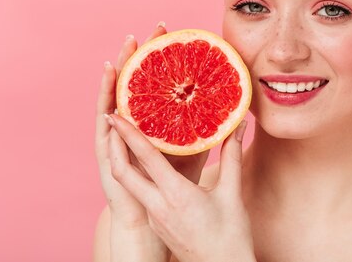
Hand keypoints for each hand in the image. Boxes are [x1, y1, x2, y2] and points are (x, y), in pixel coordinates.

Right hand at [95, 23, 209, 228]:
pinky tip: (108, 102)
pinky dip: (105, 117)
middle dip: (137, 59)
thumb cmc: (175, 185)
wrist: (154, 220)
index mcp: (152, 122)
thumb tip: (239, 117)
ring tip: (116, 60)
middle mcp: (132, 125)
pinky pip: (105, 135)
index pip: (154, 82)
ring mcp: (118, 140)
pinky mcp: (109, 159)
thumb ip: (212, 135)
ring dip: (113, 82)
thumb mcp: (195, 154)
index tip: (168, 33)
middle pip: (133, 85)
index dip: (160, 58)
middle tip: (144, 34)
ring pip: (113, 104)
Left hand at [104, 112, 255, 261]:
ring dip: (126, 160)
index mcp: (175, 195)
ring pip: (132, 184)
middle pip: (123, 172)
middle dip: (115, 145)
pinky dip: (140, 176)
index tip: (115, 115)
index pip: (145, 158)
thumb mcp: (232, 192)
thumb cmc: (231, 236)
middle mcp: (158, 206)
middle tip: (113, 120)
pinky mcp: (157, 225)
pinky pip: (143, 194)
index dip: (128, 134)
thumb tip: (237, 127)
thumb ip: (231, 156)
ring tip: (128, 138)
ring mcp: (155, 218)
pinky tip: (150, 167)